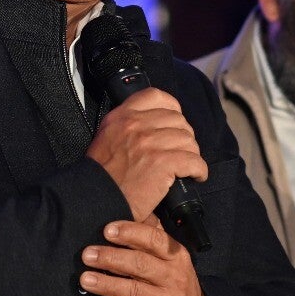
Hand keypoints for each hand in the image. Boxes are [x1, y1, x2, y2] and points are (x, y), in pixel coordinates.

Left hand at [81, 219, 208, 295]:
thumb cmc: (174, 285)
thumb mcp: (172, 261)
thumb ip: (153, 237)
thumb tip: (135, 208)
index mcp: (176, 258)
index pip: (154, 240)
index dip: (130, 233)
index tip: (107, 230)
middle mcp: (173, 279)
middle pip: (140, 265)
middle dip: (111, 258)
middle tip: (87, 254)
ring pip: (132, 292)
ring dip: (106, 284)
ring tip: (85, 278)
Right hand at [86, 88, 207, 222]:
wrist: (95, 198)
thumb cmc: (101, 176)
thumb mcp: (106, 137)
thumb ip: (127, 126)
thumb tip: (154, 124)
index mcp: (122, 116)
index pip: (156, 97)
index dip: (172, 109)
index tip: (174, 123)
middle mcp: (136, 124)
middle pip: (178, 121)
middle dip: (183, 138)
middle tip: (180, 153)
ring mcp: (150, 143)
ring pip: (188, 141)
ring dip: (191, 155)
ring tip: (186, 167)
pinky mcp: (163, 163)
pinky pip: (194, 161)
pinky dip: (199, 170)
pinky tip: (196, 176)